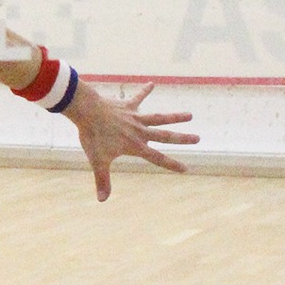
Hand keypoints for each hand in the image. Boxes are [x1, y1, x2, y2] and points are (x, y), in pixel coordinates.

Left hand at [67, 83, 197, 198]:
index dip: (172, 164)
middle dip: (182, 138)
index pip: (158, 158)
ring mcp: (135, 117)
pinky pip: (138, 98)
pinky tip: (152, 83)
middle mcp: (140, 131)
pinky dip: (144, 91)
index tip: (186, 168)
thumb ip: (102, 180)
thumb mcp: (98, 161)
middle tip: (198, 138)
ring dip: (175, 116)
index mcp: (135, 146)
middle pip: (165, 136)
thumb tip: (102, 200)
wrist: (87, 111)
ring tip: (190, 114)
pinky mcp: (127, 106)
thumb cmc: (92, 137)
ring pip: (159, 117)